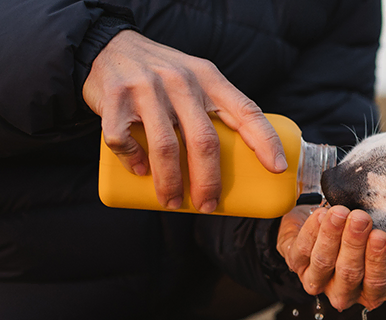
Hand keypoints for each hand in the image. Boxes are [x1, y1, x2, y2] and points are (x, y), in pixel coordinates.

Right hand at [83, 30, 286, 212]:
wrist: (108, 47)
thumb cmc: (163, 74)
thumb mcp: (196, 78)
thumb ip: (216, 106)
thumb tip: (243, 158)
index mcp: (209, 77)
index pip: (246, 110)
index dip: (265, 140)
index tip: (277, 168)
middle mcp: (181, 80)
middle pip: (204, 140)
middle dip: (209, 181)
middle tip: (207, 205)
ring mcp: (146, 88)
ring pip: (165, 147)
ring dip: (170, 183)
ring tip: (172, 202)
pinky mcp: (115, 98)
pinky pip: (124, 139)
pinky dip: (133, 161)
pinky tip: (140, 171)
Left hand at [278, 205, 385, 310]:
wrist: (336, 216)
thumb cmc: (367, 235)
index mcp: (370, 291)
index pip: (376, 283)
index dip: (377, 260)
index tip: (380, 236)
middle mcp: (342, 291)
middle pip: (349, 272)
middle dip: (354, 243)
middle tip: (360, 219)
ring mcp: (317, 279)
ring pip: (324, 261)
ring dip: (332, 235)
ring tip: (340, 213)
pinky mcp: (296, 262)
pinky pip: (303, 248)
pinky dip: (313, 229)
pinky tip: (322, 214)